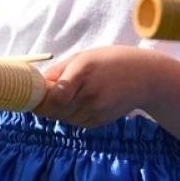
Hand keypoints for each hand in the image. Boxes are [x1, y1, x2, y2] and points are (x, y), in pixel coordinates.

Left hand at [37, 46, 166, 127]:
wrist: (145, 77)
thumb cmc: (109, 62)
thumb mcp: (82, 57)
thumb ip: (57, 72)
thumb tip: (34, 86)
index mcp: (82, 73)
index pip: (54, 97)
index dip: (40, 100)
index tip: (34, 95)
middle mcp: (89, 95)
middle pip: (54, 111)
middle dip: (45, 106)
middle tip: (46, 95)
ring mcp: (96, 111)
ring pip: (63, 119)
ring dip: (58, 111)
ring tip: (70, 94)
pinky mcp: (100, 122)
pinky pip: (75, 123)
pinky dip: (72, 115)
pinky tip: (82, 102)